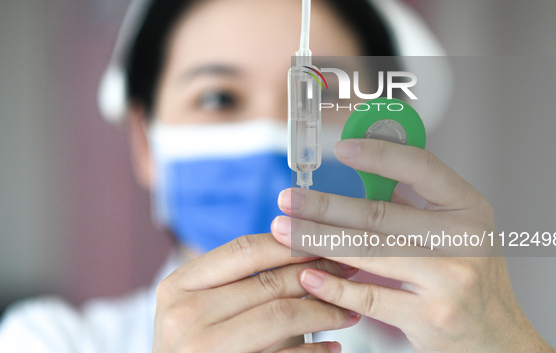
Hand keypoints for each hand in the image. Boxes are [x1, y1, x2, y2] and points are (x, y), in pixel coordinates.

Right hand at [152, 233, 359, 352]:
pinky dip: (316, 350)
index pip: (245, 250)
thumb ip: (244, 281)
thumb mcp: (204, 305)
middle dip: (318, 273)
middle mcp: (182, 316)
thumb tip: (310, 250)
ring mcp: (202, 350)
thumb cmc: (200, 343)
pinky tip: (333, 346)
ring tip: (349, 311)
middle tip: (348, 270)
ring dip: (325, 311)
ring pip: (282, 315)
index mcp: (177, 286)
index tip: (326, 242)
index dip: (292, 243)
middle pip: (268, 282)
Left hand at [271, 139, 553, 351]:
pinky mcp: (430, 316)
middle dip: (324, 206)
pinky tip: (307, 275)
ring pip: (368, 252)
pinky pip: (370, 297)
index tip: (340, 148)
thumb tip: (364, 174)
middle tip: (288, 198)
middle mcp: (464, 239)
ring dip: (317, 239)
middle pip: (380, 214)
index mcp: (468, 208)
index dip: (379, 154)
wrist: (497, 340)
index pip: (421, 167)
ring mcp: (450, 279)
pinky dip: (333, 286)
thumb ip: (414, 206)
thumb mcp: (457, 233)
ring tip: (284, 231)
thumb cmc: (469, 281)